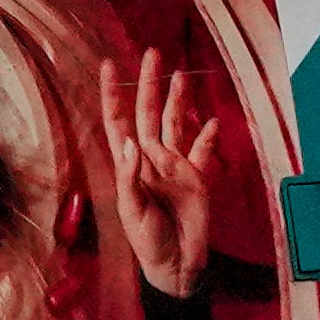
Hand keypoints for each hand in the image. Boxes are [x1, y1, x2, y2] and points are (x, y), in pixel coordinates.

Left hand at [88, 39, 221, 313]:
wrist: (176, 266)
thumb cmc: (147, 242)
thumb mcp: (132, 212)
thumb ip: (131, 178)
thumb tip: (131, 143)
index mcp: (128, 164)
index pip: (118, 121)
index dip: (113, 94)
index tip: (109, 66)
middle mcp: (150, 158)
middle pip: (149, 113)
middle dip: (150, 84)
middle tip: (152, 53)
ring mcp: (175, 166)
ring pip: (176, 124)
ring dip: (178, 100)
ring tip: (181, 75)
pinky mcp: (197, 178)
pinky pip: (202, 152)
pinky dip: (207, 137)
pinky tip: (210, 121)